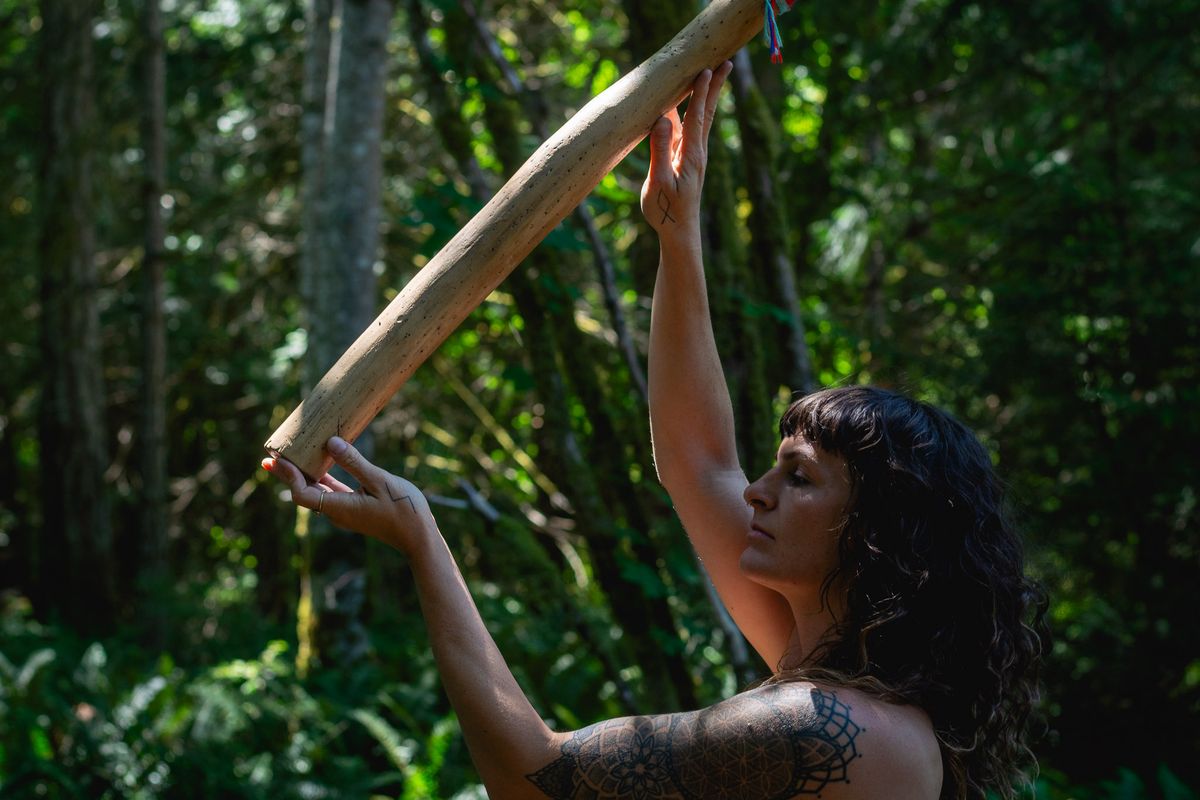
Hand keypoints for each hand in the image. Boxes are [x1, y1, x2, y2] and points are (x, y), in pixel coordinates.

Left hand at [262, 436, 436, 553]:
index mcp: (340, 508)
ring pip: (316, 491)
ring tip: (289, 456)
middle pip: (303, 492)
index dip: (288, 476)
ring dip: (302, 474)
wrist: (418, 537)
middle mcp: (337, 512)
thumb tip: (330, 443)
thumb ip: (354, 463)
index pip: (302, 494)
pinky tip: (320, 462)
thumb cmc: (403, 510)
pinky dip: (321, 477)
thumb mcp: (380, 481)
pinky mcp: (354, 507)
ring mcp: (345, 510)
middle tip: (271, 455)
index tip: (278, 458)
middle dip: (287, 474)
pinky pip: (330, 490)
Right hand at [640, 62, 731, 235]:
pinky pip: (688, 128)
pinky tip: (682, 102)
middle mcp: (696, 151)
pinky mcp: (685, 159)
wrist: (679, 230)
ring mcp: (692, 154)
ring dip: (706, 95)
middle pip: (707, 112)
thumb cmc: (666, 211)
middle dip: (715, 87)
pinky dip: (690, 110)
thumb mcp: (658, 182)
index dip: (700, 93)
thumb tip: (663, 119)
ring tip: (711, 74)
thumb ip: (659, 151)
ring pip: (700, 118)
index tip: (706, 69)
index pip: (697, 117)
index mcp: (691, 155)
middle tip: (726, 62)